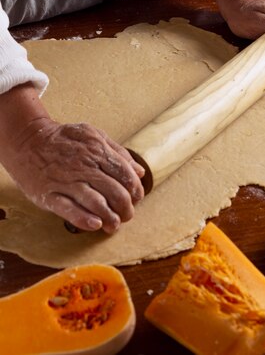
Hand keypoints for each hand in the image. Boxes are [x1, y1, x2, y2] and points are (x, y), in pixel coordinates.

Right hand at [3, 117, 144, 233]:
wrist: (28, 141)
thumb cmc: (65, 139)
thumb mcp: (93, 135)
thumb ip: (117, 152)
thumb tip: (139, 171)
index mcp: (97, 150)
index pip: (124, 173)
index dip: (135, 188)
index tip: (137, 197)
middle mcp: (83, 165)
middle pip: (114, 190)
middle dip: (126, 207)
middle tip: (127, 215)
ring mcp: (66, 180)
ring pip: (95, 202)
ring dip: (110, 217)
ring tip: (115, 225)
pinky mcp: (49, 194)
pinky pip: (68, 209)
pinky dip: (84, 219)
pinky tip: (96, 224)